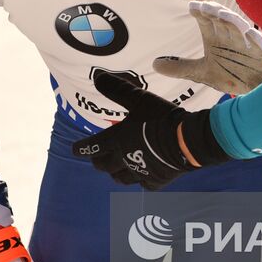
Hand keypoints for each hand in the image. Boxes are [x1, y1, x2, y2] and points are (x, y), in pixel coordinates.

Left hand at [71, 74, 227, 189]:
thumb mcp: (138, 99)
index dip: (82, 148)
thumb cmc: (160, 118)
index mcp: (116, 140)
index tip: (75, 149)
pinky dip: (141, 180)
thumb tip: (97, 77)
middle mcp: (124, 159)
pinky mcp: (156, 180)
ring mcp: (140, 172)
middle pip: (104, 165)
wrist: (186, 141)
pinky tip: (143, 176)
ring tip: (116, 169)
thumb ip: (117, 89)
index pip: (92, 146)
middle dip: (98, 161)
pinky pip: (144, 184)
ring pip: (121, 178)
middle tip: (97, 158)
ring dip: (116, 173)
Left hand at [155, 1, 261, 94]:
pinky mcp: (260, 53)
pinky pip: (258, 44)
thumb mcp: (201, 72)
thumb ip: (180, 67)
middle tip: (205, 7)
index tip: (192, 8)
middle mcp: (229, 36)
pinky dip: (254, 39)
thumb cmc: (229, 74)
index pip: (206, 21)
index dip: (200, 13)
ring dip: (231, 21)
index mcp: (215, 38)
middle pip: (222, 20)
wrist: (253, 87)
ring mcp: (245, 43)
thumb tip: (154, 64)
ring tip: (222, 15)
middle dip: (214, 12)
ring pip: (239, 28)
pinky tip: (250, 34)